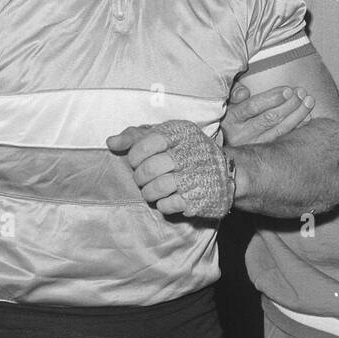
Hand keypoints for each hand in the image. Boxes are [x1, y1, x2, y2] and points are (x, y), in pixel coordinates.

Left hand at [107, 119, 234, 218]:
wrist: (227, 172)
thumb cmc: (187, 152)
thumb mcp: (165, 136)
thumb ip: (136, 136)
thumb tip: (111, 142)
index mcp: (182, 133)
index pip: (149, 141)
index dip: (136, 154)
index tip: (137, 161)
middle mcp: (193, 152)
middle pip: (151, 167)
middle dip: (140, 177)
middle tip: (143, 179)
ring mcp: (199, 175)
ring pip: (159, 187)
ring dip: (149, 192)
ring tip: (151, 191)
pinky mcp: (202, 197)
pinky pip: (171, 204)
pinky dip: (163, 204)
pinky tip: (166, 199)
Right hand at [223, 80, 313, 149]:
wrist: (225, 148)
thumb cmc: (230, 117)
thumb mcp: (226, 103)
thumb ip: (234, 94)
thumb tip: (245, 91)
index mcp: (230, 119)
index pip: (252, 107)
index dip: (272, 98)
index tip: (288, 90)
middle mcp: (241, 136)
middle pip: (269, 119)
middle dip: (289, 104)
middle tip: (302, 93)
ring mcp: (254, 147)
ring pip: (280, 130)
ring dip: (297, 114)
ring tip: (309, 101)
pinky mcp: (265, 155)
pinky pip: (284, 140)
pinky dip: (297, 128)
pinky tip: (307, 117)